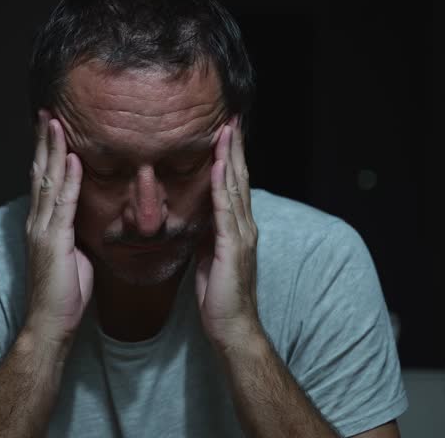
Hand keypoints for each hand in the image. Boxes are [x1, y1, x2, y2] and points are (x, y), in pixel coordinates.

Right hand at [24, 110, 93, 344]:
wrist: (50, 322)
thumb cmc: (63, 294)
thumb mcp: (71, 255)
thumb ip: (72, 233)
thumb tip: (83, 221)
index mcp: (41, 224)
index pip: (43, 180)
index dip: (46, 152)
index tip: (51, 128)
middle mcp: (37, 222)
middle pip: (40, 172)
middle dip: (44, 141)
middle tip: (47, 113)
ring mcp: (43, 230)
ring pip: (48, 182)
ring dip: (53, 151)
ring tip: (57, 123)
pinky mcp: (55, 242)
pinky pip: (64, 204)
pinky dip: (68, 180)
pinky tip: (73, 159)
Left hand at [195, 117, 260, 352]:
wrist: (232, 327)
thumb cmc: (221, 296)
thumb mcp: (211, 257)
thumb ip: (210, 234)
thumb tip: (200, 217)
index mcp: (238, 227)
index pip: (234, 184)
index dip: (230, 156)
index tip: (225, 130)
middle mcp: (245, 225)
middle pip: (239, 177)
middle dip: (234, 146)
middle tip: (230, 117)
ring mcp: (241, 235)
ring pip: (235, 187)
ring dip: (229, 156)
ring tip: (226, 129)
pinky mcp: (232, 247)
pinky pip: (225, 210)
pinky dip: (222, 186)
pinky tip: (218, 166)